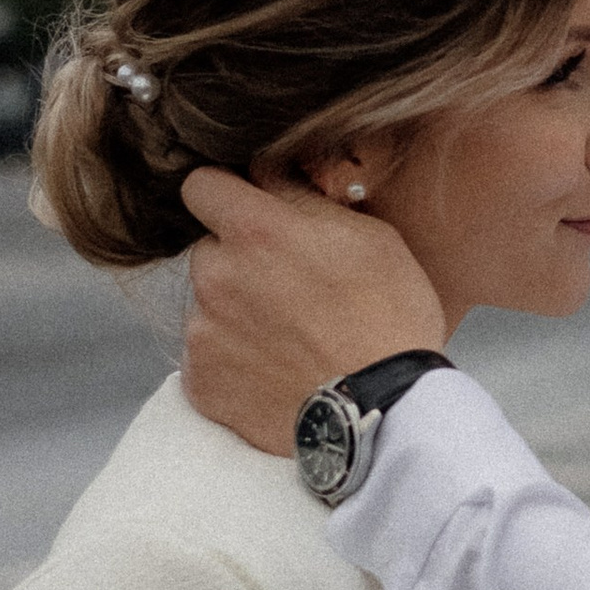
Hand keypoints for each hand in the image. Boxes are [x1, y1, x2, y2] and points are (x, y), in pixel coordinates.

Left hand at [179, 168, 446, 453]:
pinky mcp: (199, 382)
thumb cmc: (390, 320)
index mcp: (256, 231)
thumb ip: (306, 200)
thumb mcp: (370, 236)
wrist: (384, 414)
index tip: (247, 212)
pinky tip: (276, 373)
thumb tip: (269, 175)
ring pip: (209, 307)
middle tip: (288, 291)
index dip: (227, 195)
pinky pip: (206, 359)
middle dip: (239, 262)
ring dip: (237, 315)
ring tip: (290, 342)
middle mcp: (216, 276)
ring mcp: (202, 332)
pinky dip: (234, 364)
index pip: (201, 185)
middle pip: (209, 251)